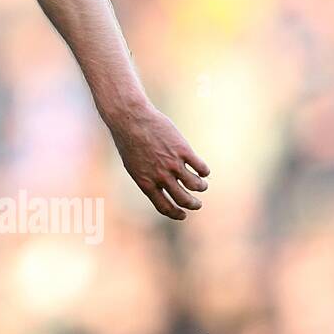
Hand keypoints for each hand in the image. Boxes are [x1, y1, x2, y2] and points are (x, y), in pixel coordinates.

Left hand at [107, 102, 209, 219]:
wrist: (130, 118)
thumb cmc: (129, 141)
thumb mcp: (133, 164)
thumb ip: (148, 178)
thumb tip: (163, 188)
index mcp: (146, 182)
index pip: (164, 206)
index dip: (176, 214)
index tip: (183, 215)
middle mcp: (160, 176)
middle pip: (183, 199)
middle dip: (193, 204)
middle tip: (197, 204)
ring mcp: (173, 163)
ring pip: (195, 185)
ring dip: (201, 187)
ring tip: (201, 185)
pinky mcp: (183, 150)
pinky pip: (200, 167)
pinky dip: (204, 172)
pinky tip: (203, 170)